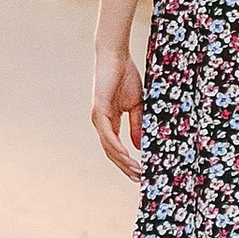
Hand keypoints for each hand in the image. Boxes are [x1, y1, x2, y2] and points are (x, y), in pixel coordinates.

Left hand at [91, 43, 143, 178]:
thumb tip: (139, 147)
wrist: (116, 57)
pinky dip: (116, 146)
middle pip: (112, 153)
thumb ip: (137, 126)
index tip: (140, 174)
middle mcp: (101, 124)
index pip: (116, 149)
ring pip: (109, 147)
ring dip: (122, 161)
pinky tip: (125, 156)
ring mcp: (98, 118)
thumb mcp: (137, 106)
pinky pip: (107, 134)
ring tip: (135, 171)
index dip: (127, 163)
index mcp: (110, 123)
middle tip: (139, 180)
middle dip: (125, 167)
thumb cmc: (126, 77)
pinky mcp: (98, 111)